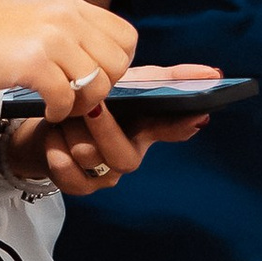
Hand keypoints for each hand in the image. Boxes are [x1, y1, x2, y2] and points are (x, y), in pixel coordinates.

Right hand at [0, 0, 134, 108]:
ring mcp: (50, 37)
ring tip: (60, 105)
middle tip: (77, 98)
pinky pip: (68, 98)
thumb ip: (66, 29)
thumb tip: (96, 57)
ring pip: (99, 83)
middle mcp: (65, 16)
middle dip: (103, 89)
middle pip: (118, 63)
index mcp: (68, 3)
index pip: (126, 35)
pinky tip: (44, 108)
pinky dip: (59, 112)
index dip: (117, 64)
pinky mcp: (32, 63)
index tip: (94, 78)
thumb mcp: (31, 16)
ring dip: (82, 104)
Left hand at [3, 65, 222, 197]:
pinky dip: (57, 153)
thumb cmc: (91, 100)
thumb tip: (214, 74)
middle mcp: (130, 155)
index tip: (197, 112)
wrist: (47, 120)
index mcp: (145, 128)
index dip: (183, 124)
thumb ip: (165, 78)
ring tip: (63, 117)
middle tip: (90, 106)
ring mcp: (106, 175)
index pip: (173, 128)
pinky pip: (69, 175)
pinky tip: (54, 138)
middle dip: (104, 128)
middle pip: (125, 156)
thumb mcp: (123, 82)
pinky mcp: (80, 186)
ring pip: (91, 159)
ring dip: (72, 132)